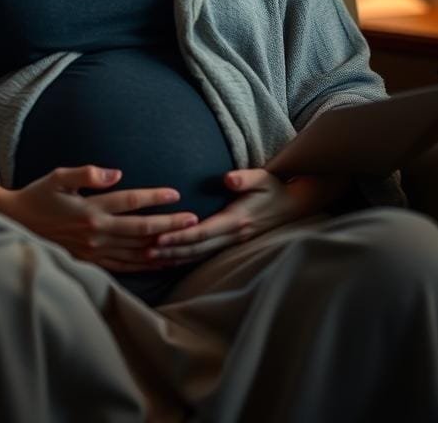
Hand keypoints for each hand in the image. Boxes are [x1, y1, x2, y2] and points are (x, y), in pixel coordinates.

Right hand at [2, 165, 199, 272]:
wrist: (15, 224)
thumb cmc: (38, 195)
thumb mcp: (58, 177)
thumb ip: (87, 174)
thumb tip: (116, 174)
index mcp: (90, 211)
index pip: (130, 202)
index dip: (154, 198)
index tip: (175, 194)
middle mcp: (96, 233)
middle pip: (140, 230)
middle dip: (170, 225)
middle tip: (194, 220)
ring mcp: (94, 251)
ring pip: (136, 252)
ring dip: (163, 248)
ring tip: (186, 243)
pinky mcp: (91, 262)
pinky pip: (124, 266)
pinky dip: (144, 265)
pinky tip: (161, 262)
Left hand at [144, 168, 308, 265]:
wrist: (293, 206)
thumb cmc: (273, 188)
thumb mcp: (262, 178)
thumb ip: (245, 178)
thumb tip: (229, 179)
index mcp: (236, 220)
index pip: (202, 232)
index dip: (180, 236)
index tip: (158, 237)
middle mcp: (232, 236)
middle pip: (196, 248)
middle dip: (170, 250)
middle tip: (144, 251)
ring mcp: (232, 243)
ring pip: (199, 255)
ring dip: (175, 257)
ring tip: (150, 258)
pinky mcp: (231, 245)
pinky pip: (205, 255)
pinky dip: (187, 259)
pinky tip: (171, 260)